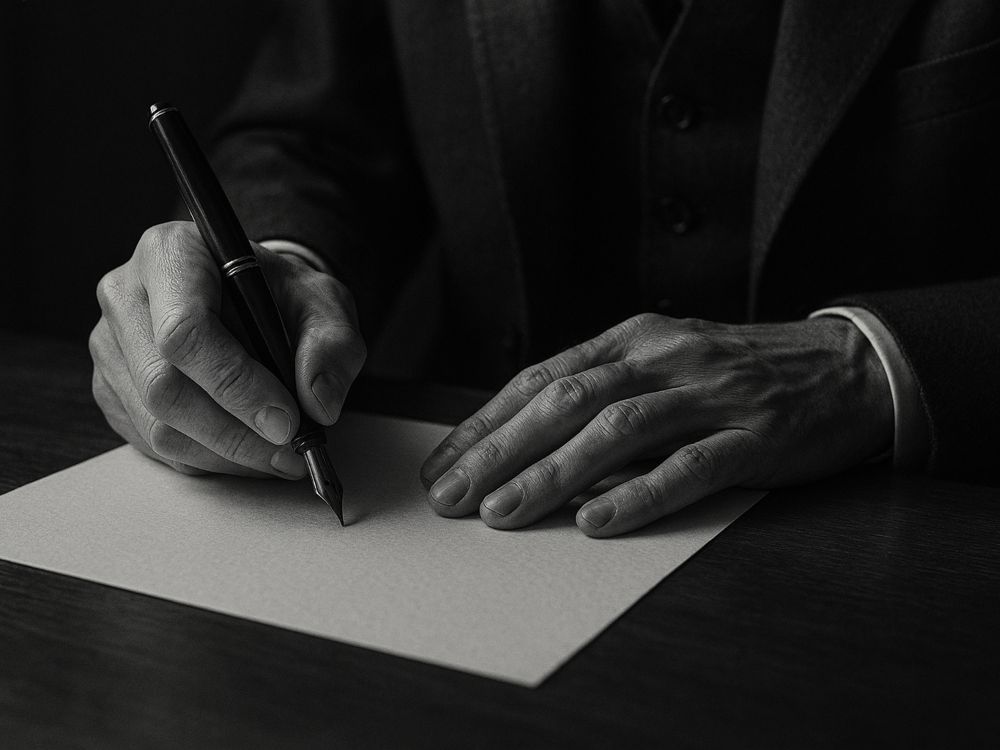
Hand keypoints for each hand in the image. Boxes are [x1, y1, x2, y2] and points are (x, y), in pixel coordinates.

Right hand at [89, 222, 365, 477]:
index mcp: (172, 255)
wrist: (250, 298)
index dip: (236, 385)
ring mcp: (111, 346)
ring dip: (225, 454)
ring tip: (278, 455)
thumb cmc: (281, 295)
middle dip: (235, 433)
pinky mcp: (111, 388)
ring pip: (156, 425)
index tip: (286, 420)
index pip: (185, 331)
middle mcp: (126, 296)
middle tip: (291, 452)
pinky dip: (206, 458)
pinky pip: (151, 443)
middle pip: (164, 386)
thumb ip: (331, 345)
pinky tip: (246, 450)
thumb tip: (319, 404)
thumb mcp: (324, 302)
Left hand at [420, 313, 891, 536]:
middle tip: (451, 497)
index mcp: (633, 340)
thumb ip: (606, 390)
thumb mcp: (664, 361)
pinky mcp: (756, 435)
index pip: (542, 378)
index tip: (443, 464)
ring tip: (502, 512)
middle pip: (566, 402)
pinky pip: (692, 465)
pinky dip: (641, 494)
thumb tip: (529, 440)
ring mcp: (710, 395)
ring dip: (552, 472)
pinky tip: (597, 521)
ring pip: (617, 430)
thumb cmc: (738, 372)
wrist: (846, 366)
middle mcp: (663, 359)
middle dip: (499, 451)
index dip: (487, 422)